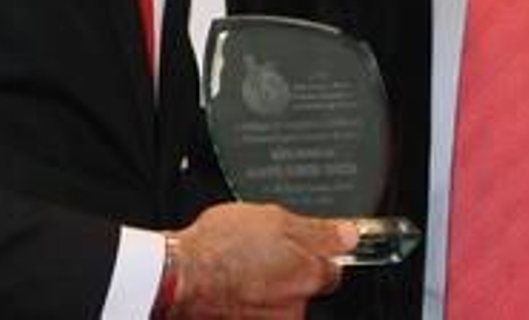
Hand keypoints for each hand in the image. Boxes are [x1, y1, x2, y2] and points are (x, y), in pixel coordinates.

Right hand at [165, 202, 357, 317]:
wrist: (178, 275)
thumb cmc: (220, 247)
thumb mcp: (275, 219)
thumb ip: (319, 230)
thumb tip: (350, 234)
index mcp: (307, 277)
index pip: (332, 270)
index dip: (316, 254)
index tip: (301, 245)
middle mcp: (292, 308)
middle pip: (302, 288)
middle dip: (286, 272)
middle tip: (260, 250)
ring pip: (275, 302)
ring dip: (263, 286)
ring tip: (238, 265)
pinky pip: (252, 309)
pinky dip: (243, 298)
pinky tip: (227, 281)